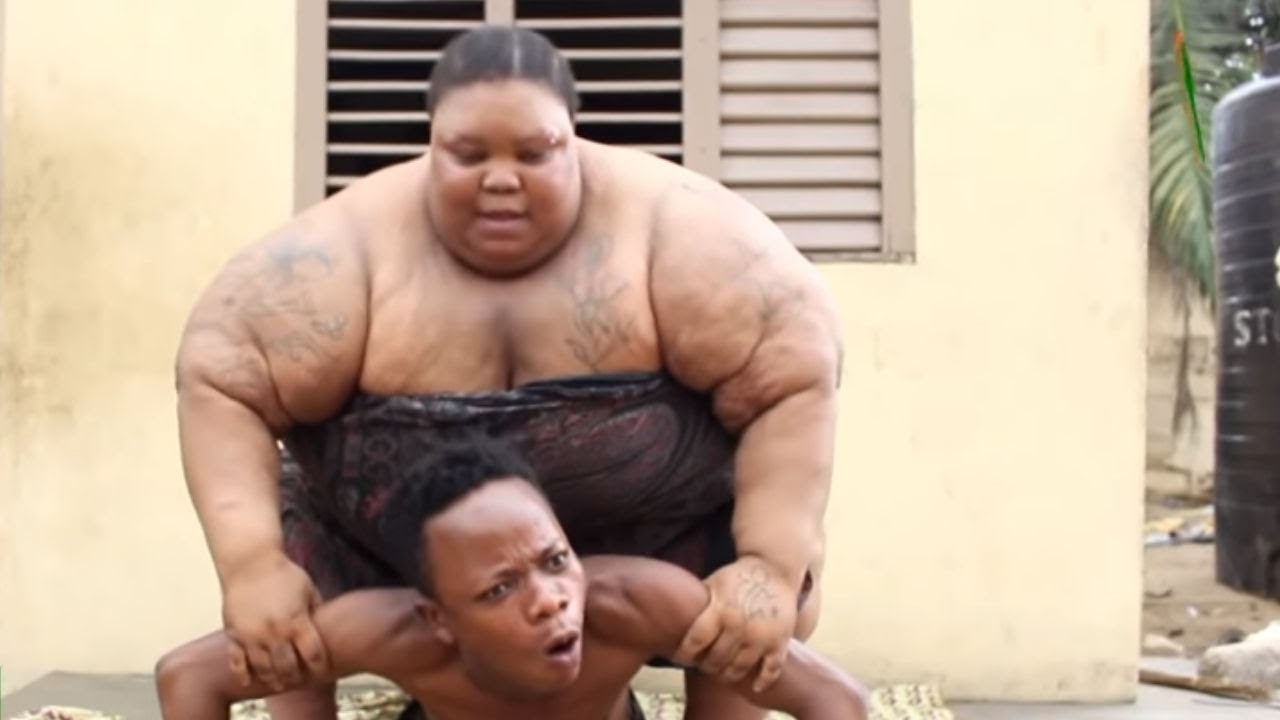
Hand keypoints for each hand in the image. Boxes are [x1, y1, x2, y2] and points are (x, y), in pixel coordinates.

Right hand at [221, 552, 328, 690]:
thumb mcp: (309, 590)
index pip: (313, 655)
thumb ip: (317, 612)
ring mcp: (252, 635)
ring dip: (272, 680)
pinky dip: (243, 674)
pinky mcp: (234, 635)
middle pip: (288, 668)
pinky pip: (237, 662)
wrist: (250, 562)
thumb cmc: (283, 574)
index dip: (319, 666)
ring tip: (279, 684)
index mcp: (297, 621)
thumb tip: (328, 628)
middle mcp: (275, 632)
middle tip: (298, 680)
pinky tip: (249, 681)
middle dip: (295, 678)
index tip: (321, 671)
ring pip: (263, 669)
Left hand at [674, 555, 797, 691]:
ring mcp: (761, 636)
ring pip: (739, 669)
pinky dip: (762, 681)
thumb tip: (670, 614)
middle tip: (701, 666)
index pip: (695, 642)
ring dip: (727, 675)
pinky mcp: (780, 642)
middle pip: (715, 660)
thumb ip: (698, 602)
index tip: (679, 658)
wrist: (775, 568)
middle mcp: (740, 625)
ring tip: (721, 672)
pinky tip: (754, 686)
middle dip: (705, 666)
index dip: (684, 655)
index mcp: (720, 610)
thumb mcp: (713, 583)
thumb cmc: (738, 577)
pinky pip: (771, 670)